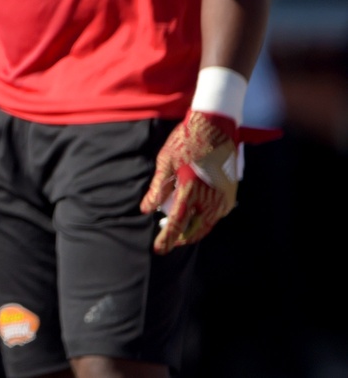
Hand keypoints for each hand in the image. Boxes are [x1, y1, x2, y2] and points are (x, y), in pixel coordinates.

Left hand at [140, 111, 275, 251]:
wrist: (214, 128)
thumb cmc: (185, 142)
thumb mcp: (165, 162)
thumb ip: (157, 189)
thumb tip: (146, 209)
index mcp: (190, 190)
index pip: (177, 224)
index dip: (167, 239)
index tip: (158, 249)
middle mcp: (210, 198)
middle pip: (195, 230)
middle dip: (181, 238)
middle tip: (167, 240)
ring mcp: (223, 198)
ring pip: (207, 224)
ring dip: (193, 229)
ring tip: (178, 229)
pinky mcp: (230, 194)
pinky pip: (216, 215)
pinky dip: (204, 219)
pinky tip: (194, 216)